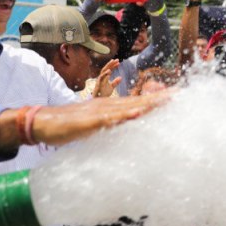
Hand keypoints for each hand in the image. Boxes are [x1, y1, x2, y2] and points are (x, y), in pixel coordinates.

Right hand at [32, 92, 168, 145]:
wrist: (44, 122)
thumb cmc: (69, 127)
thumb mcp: (95, 128)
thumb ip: (109, 128)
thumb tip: (123, 131)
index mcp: (111, 108)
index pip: (139, 103)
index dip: (158, 100)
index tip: (177, 98)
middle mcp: (108, 106)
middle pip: (139, 101)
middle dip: (160, 99)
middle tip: (182, 94)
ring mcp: (100, 112)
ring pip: (128, 107)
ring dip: (148, 104)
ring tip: (167, 100)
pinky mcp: (90, 121)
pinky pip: (109, 118)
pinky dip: (123, 116)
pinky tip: (137, 113)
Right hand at [93, 59, 121, 97]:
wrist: (99, 99)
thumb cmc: (104, 93)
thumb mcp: (111, 87)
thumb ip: (115, 82)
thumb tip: (120, 77)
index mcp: (105, 77)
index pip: (109, 69)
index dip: (113, 65)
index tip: (119, 62)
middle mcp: (102, 77)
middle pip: (106, 68)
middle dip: (111, 63)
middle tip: (117, 60)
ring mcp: (100, 80)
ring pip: (103, 71)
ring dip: (108, 67)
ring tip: (113, 62)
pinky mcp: (98, 84)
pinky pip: (101, 77)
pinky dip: (105, 74)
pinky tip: (109, 71)